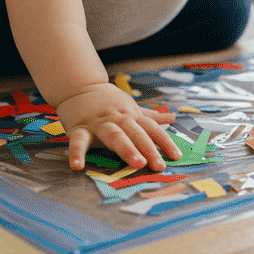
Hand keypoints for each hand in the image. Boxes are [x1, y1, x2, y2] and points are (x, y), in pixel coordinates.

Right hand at [57, 82, 180, 170]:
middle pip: (136, 133)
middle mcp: (118, 119)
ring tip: (136, 163)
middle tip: (159, 165)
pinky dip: (77, 154)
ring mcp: (99, 123)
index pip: (152, 129)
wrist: (79, 86)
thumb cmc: (108, 102)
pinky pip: (78, 141)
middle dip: (148, 148)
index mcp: (131, 116)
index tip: (176, 157)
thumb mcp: (131, 107)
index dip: (165, 142)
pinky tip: (77, 166)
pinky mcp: (79, 128)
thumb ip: (150, 116)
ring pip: (114, 135)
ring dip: (126, 148)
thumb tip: (173, 118)